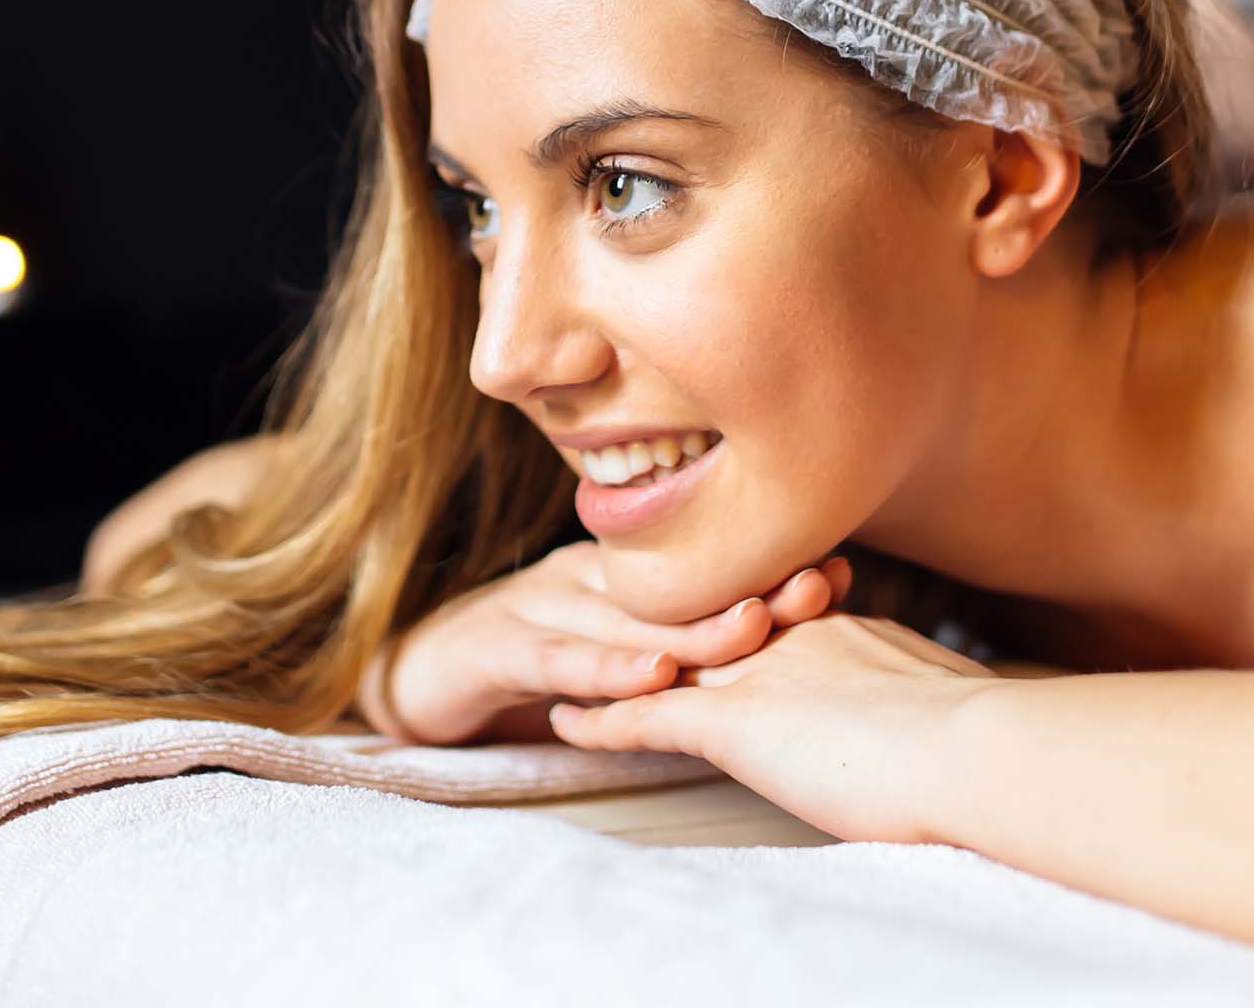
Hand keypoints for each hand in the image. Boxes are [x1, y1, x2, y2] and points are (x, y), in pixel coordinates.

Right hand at [355, 540, 846, 746]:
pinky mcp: (497, 646)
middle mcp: (583, 580)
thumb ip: (667, 658)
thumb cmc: (525, 672)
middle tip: (819, 589)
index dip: (766, 575)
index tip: (840, 575)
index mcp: (615, 579)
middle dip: (751, 589)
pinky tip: (650, 677)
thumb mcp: (605, 660)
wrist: (414, 679)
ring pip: (626, 620)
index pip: (701, 575)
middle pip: (677, 589)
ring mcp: (538, 605)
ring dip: (692, 628)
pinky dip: (606, 668)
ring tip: (753, 628)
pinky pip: (559, 657)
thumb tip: (763, 669)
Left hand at [544, 557, 996, 844]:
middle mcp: (787, 636)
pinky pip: (644, 717)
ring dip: (613, 663)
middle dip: (657, 620)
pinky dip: (601, 721)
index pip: (766, 607)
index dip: (731, 606)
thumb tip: (951, 716)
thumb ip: (923, 696)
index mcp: (840, 625)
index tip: (711, 606)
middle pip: (703, 618)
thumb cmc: (981, 739)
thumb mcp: (949, 699)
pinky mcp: (730, 723)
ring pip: (661, 657)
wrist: (971, 749)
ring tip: (570, 664)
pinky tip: (563, 723)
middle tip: (615, 618)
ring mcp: (755, 674)